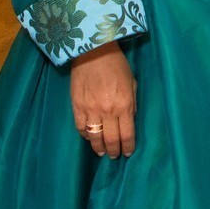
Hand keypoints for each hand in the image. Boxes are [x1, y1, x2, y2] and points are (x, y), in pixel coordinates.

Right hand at [70, 42, 136, 157]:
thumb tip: (129, 120)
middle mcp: (108, 111)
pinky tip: (90, 138)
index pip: (127, 134)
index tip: (128, 152)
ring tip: (101, 152)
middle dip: (114, 151)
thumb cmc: (117, 66)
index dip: (128, 146)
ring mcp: (91, 110)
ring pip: (95, 137)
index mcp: (125, 105)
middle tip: (114, 156)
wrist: (94, 52)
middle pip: (111, 139)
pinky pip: (81, 128)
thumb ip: (131, 103)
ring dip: (98, 148)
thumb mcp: (132, 83)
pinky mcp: (77, 106)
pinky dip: (86, 136)